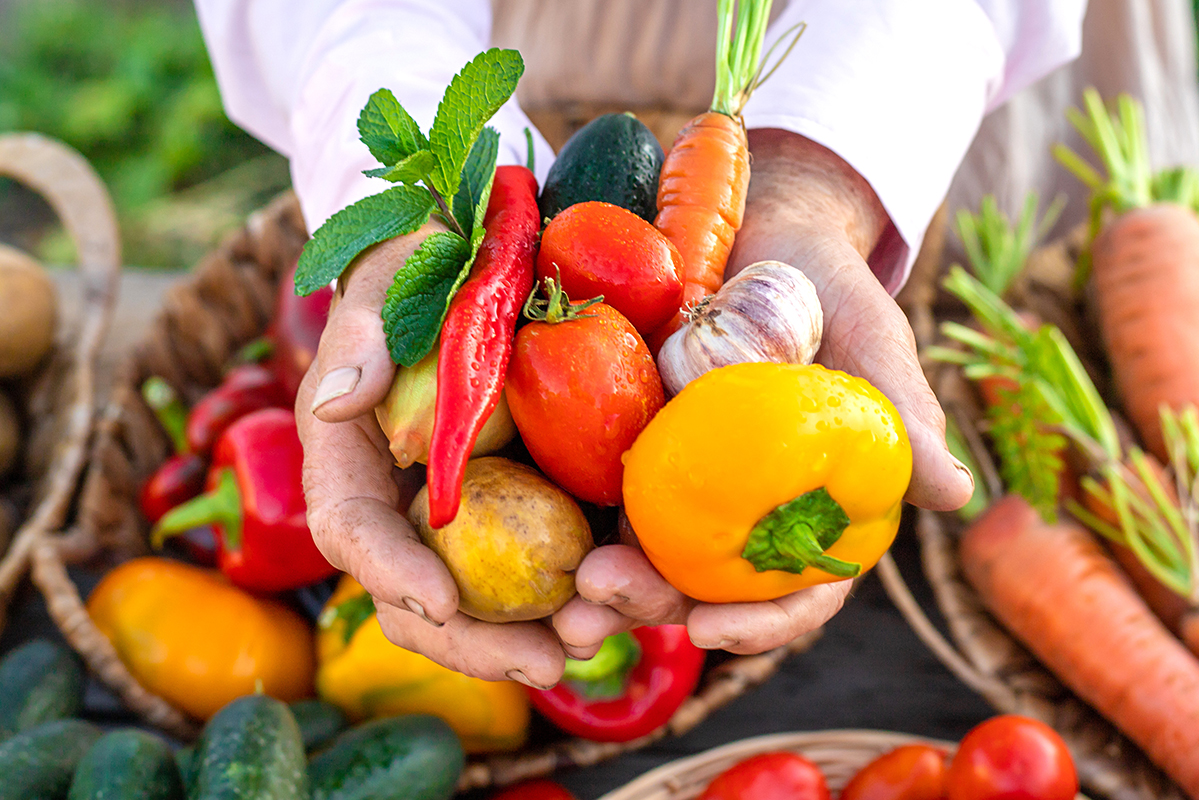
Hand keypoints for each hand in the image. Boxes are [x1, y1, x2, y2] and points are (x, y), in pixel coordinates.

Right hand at [297, 225, 565, 688]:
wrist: (489, 252)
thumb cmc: (427, 261)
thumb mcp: (391, 279)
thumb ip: (363, 338)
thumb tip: (334, 403)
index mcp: (355, 458)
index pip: (353, 529)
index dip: (388, 572)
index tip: (438, 600)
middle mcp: (406, 504)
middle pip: (419, 598)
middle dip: (475, 642)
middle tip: (544, 660)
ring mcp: (468, 516)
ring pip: (484, 605)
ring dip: (534, 637)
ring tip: (595, 641)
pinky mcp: (529, 508)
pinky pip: (548, 568)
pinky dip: (582, 595)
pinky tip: (626, 602)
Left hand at [553, 129, 972, 657]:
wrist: (760, 226)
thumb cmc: (829, 288)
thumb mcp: (871, 341)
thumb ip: (900, 416)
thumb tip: (953, 495)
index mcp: (810, 508)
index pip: (796, 590)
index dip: (761, 623)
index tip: (713, 628)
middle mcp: (743, 509)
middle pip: (701, 586)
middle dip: (652, 606)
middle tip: (599, 598)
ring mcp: (682, 480)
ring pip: (641, 552)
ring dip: (599, 582)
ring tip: (562, 588)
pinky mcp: (628, 441)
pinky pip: (596, 489)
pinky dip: (569, 516)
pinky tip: (531, 521)